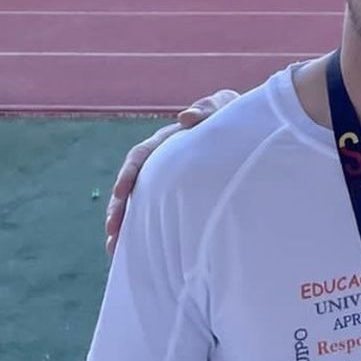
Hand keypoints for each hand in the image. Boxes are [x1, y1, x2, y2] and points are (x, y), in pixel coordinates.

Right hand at [104, 90, 238, 255]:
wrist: (248, 129)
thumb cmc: (233, 116)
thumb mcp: (223, 107)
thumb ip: (208, 108)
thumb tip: (185, 117)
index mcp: (168, 141)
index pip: (142, 156)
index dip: (129, 173)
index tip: (120, 192)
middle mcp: (162, 162)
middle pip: (133, 185)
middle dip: (119, 207)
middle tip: (112, 230)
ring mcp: (168, 179)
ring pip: (141, 203)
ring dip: (127, 224)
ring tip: (114, 249)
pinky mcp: (178, 195)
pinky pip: (158, 213)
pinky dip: (146, 230)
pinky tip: (137, 252)